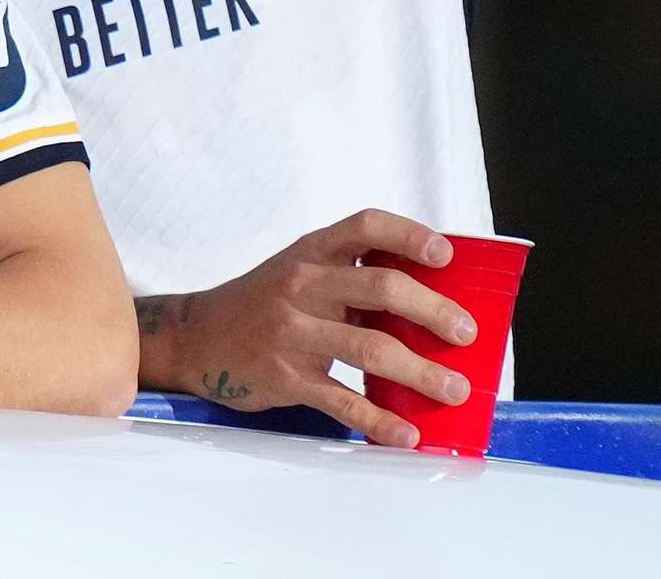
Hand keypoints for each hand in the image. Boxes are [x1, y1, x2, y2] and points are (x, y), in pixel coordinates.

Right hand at [131, 209, 475, 449]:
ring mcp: (292, 332)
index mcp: (311, 253)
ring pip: (370, 348)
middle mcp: (302, 285)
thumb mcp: (298, 272)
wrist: (194, 337)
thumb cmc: (260, 304)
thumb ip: (349, 277)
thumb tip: (426, 301)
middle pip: (381, 288)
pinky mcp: (285, 377)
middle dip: (433, 310)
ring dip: (421, 372)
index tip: (446, 254)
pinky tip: (406, 434)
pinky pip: (341, 401)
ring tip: (454, 390)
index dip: (409, 235)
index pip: (365, 227)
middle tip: (466, 334)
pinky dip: (379, 421)